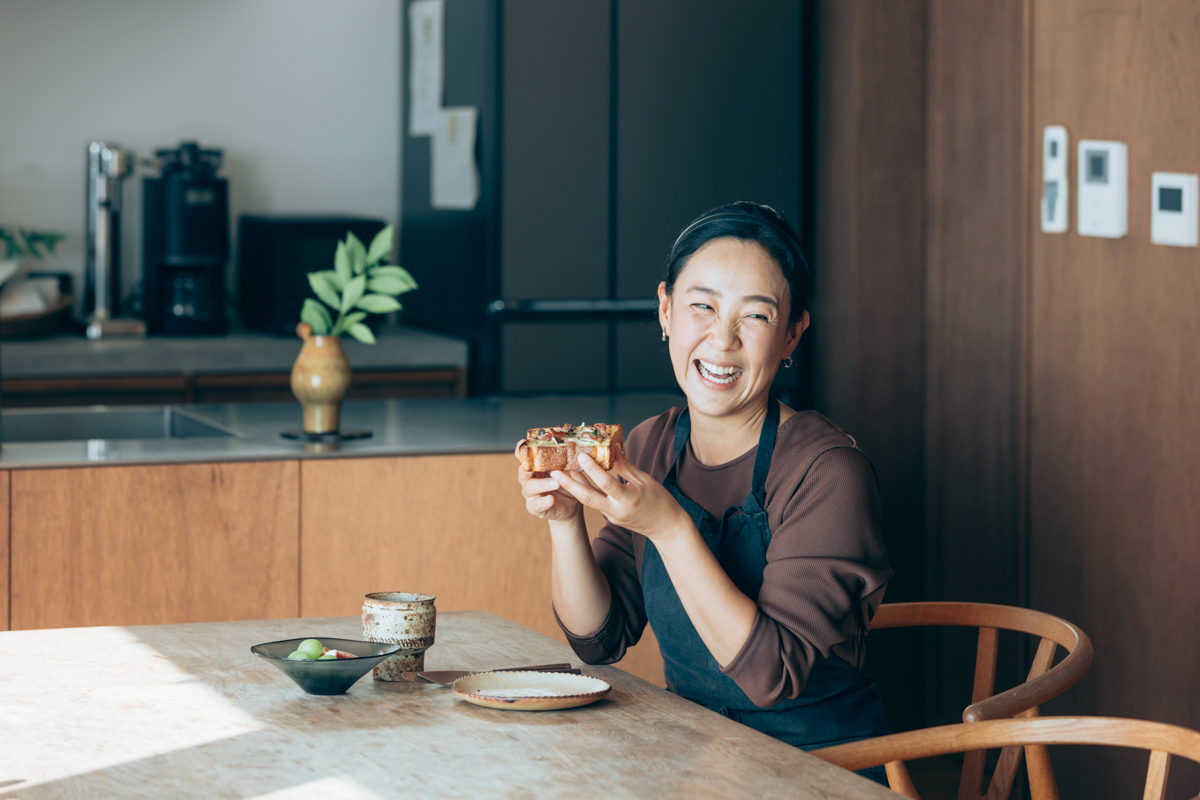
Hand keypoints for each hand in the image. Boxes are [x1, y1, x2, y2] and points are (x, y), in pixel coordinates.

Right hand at [516, 439, 583, 522]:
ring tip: (556, 483)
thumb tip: (575, 448)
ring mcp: (531, 494)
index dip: (522, 449)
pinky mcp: (535, 507)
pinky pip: (536, 505)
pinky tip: (551, 499)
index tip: (524, 443)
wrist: (572, 507)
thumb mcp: (569, 472)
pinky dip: (543, 502)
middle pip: (524, 470)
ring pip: (530, 487)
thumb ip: (567, 462)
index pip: (526, 456)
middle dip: (529, 466)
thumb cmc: (567, 485)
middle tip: (538, 463)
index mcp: (536, 467)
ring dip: (542, 484)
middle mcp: (530, 478)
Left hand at [552, 446, 691, 541]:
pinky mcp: (610, 519)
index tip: (581, 455)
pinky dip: (586, 491)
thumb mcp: (645, 480)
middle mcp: (617, 511)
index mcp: (628, 499)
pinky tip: (577, 480)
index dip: (593, 470)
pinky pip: (596, 503)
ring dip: (574, 487)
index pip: (606, 483)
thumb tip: (613, 447)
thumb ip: (625, 465)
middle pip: (588, 498)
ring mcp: (612, 517)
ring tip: (559, 473)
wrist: (666, 527)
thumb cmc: (660, 501)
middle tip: (554, 471)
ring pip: (589, 501)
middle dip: (569, 484)